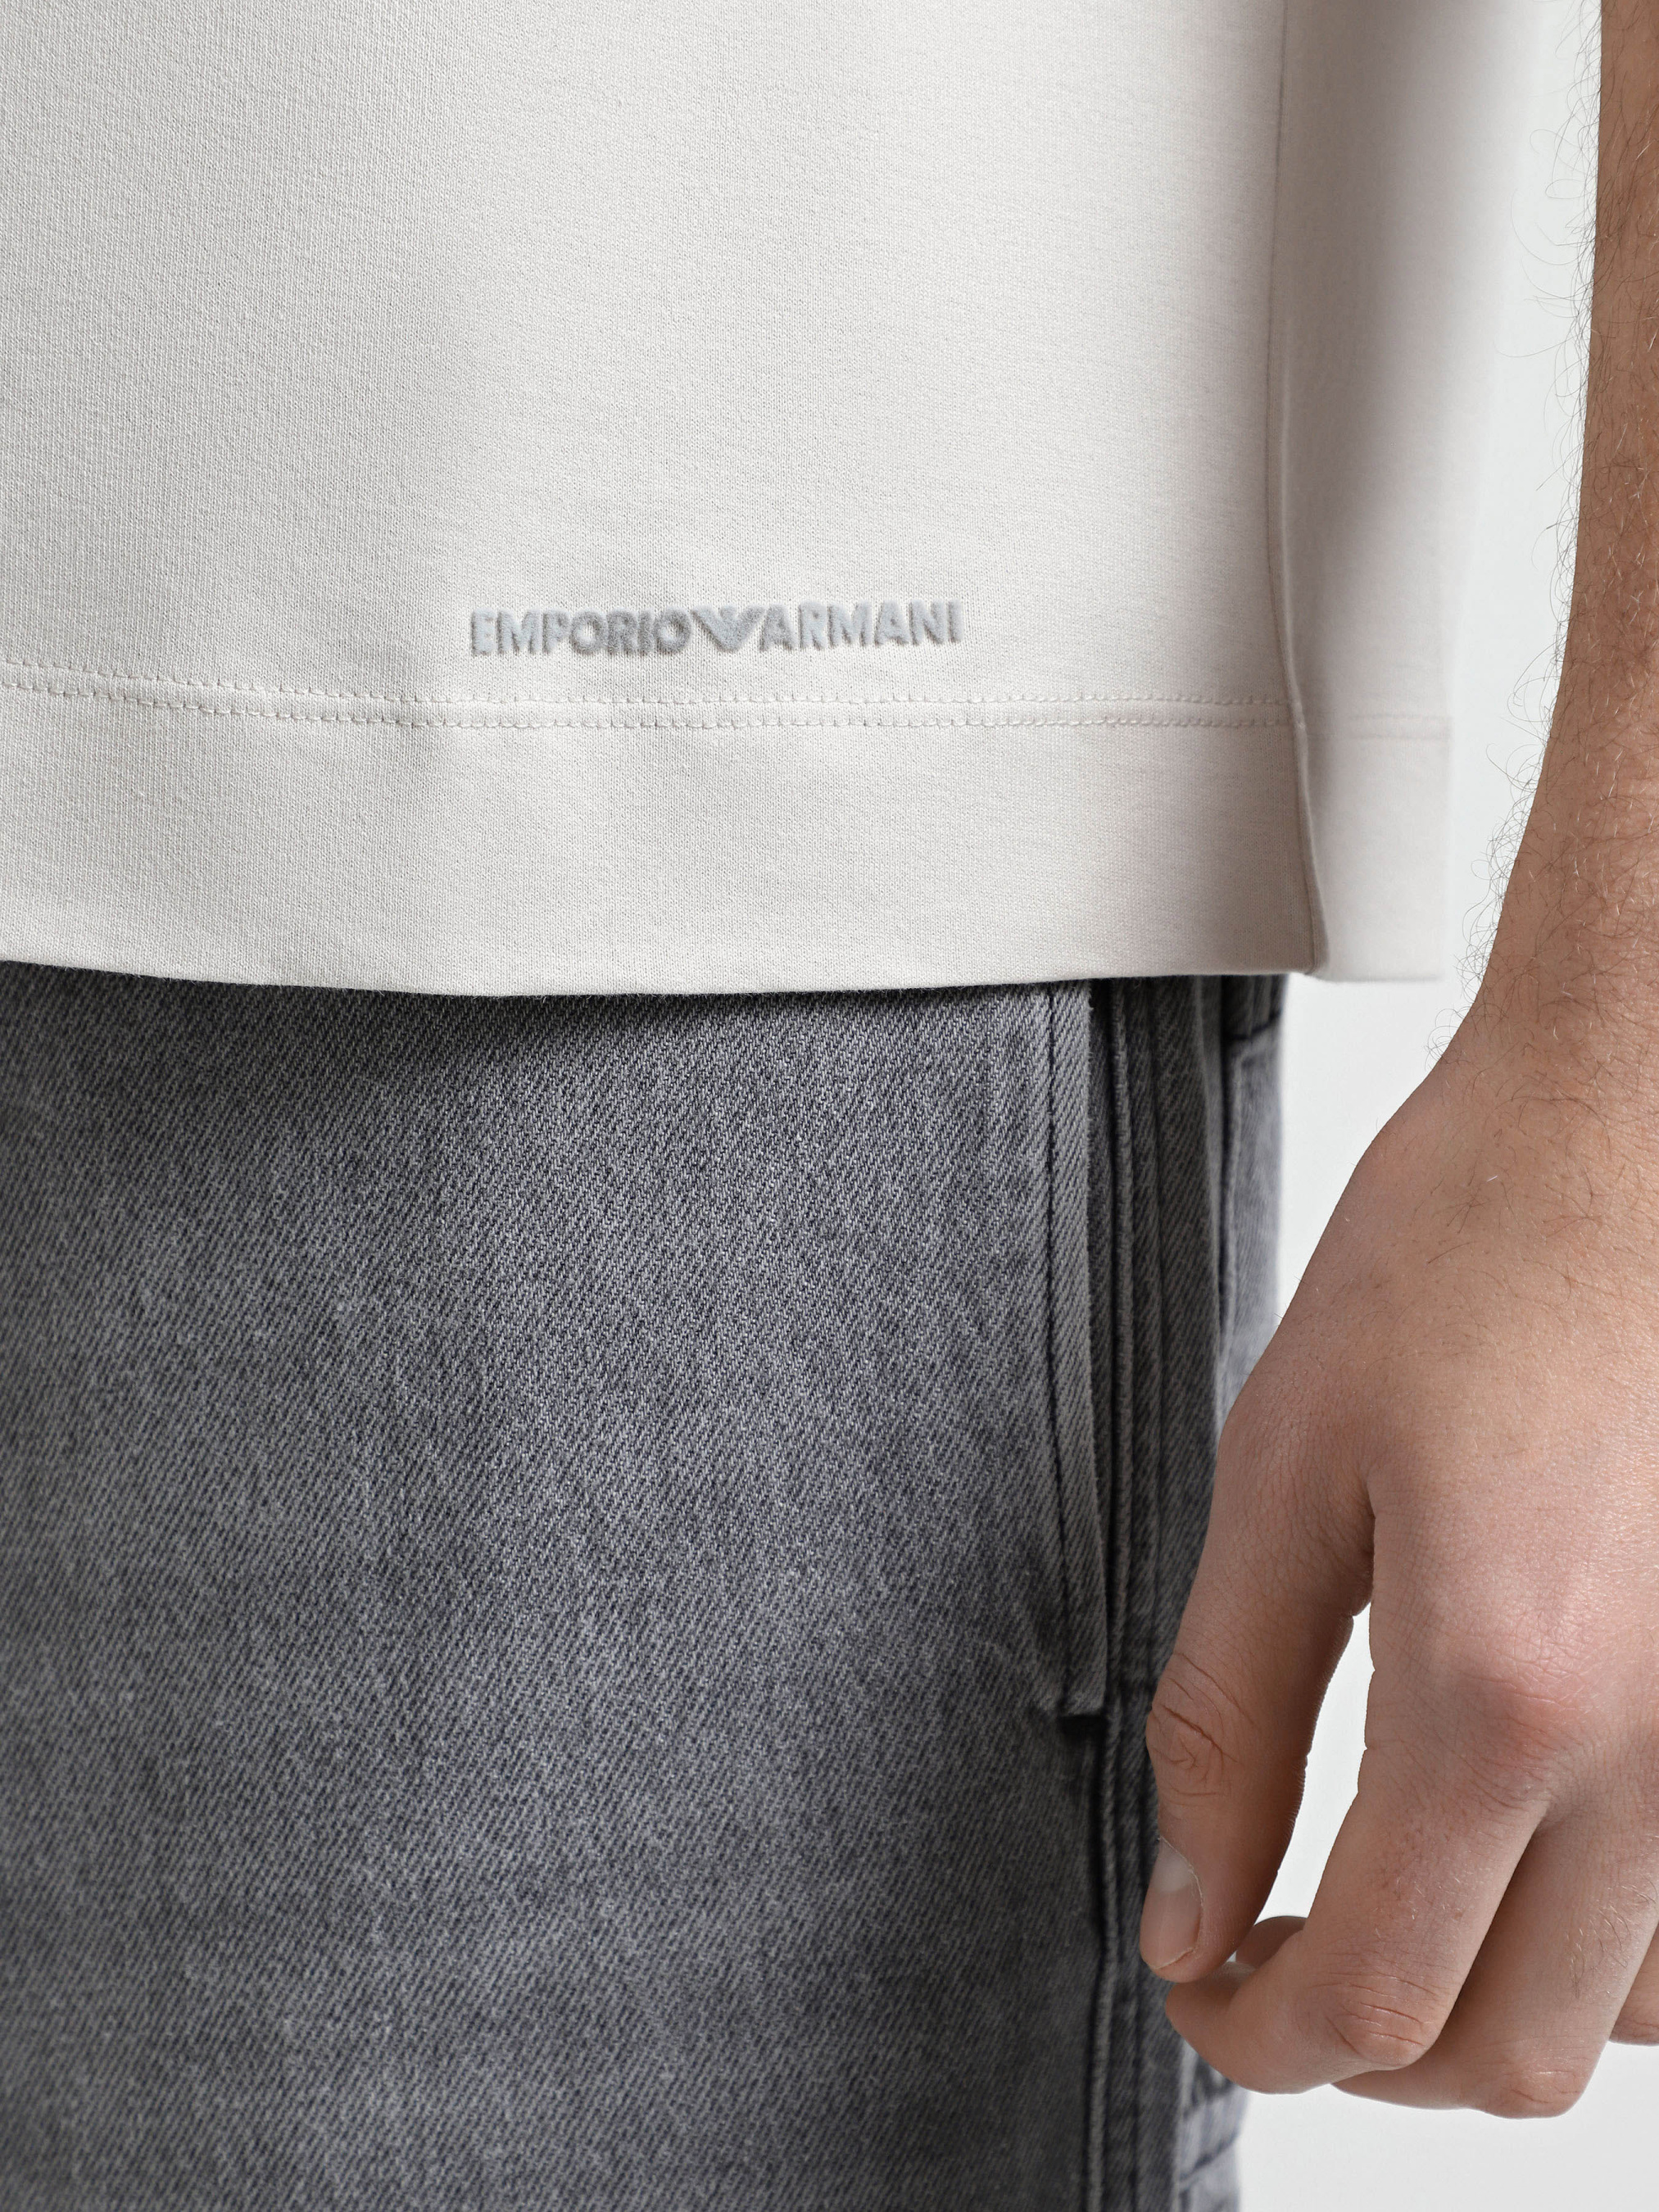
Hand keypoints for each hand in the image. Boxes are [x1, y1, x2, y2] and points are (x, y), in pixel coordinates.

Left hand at [1139, 998, 1658, 2112]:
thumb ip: (1226, 1715)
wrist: (1629, 1128)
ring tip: (1383, 1898)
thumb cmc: (1468, 1249)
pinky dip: (1601, 1941)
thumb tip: (1189, 1907)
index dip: (1257, 2038)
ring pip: (1628, 2020)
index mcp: (1508, 1688)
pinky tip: (1514, 1841)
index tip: (1199, 1990)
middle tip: (1263, 1956)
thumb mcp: (1284, 1469)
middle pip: (1512, 2056)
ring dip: (1487, 2004)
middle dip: (1361, 2048)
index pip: (1378, 1997)